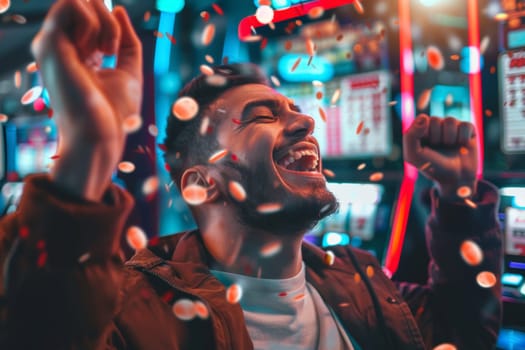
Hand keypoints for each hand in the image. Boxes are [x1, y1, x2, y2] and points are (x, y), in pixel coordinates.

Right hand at [31, 0, 142, 200]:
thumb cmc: (115, 113)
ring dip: (102, 19)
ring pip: (75, 0)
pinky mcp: (50, 44)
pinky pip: (72, 4)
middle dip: (106, 18)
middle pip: (81, 3)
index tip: (116, 50)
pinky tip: (99, 51)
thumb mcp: (129, 70)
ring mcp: (52, 45)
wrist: (102, 136)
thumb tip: (118, 9)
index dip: (110, 24)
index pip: (89, 15)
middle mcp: (61, 47)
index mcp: (77, 53)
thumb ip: (126, 40)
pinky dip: (95, 21)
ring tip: (107, 50)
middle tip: (112, 49)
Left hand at [403, 114, 477, 199]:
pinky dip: (462, 138)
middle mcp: (437, 125)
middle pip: (435, 120)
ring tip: (449, 147)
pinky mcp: (468, 129)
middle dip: (435, 138)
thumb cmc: (431, 166)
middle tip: (438, 149)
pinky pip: (465, 126)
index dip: (423, 133)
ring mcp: (453, 126)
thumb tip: (424, 117)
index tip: (424, 145)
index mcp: (422, 129)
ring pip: (450, 121)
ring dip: (449, 139)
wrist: (454, 179)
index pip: (421, 119)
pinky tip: (461, 146)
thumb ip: (411, 136)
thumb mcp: (413, 155)